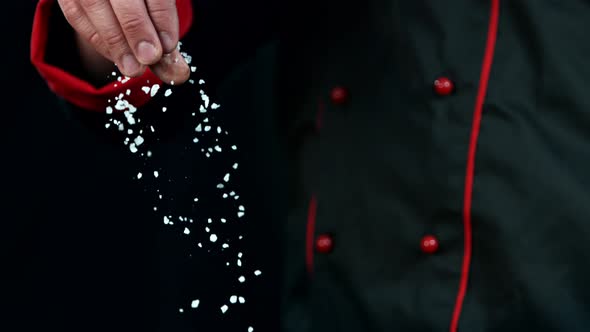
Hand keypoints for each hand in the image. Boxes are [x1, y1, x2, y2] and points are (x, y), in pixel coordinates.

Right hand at [58, 0, 189, 83]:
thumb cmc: (143, 4)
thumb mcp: (159, 12)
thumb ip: (166, 39)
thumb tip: (179, 74)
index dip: (161, 17)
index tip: (168, 46)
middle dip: (135, 29)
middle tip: (148, 59)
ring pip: (93, 3)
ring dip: (115, 42)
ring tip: (133, 68)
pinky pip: (76, 14)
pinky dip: (97, 40)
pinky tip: (116, 56)